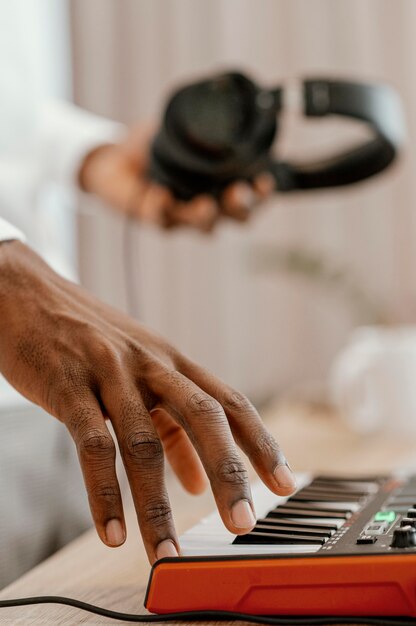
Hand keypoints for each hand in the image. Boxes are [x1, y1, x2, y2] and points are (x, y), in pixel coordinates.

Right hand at [0, 241, 295, 561]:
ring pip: (145, 442)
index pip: (230, 401)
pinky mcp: (69, 386)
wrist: (27, 295)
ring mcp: (111, 373)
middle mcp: (152, 364)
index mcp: (173, 362)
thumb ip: (170, 428)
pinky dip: (104, 493)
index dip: (261, 443)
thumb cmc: (88, 340)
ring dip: (157, 505)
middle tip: (243, 525)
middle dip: (228, 473)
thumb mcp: (137, 375)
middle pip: (204, 417)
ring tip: (166, 553)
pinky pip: (93, 445)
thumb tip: (198, 481)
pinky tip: (111, 533)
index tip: (285, 484)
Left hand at [79, 123, 274, 231]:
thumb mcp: (179, 126)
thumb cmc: (154, 146)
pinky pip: (163, 220)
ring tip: (205, 204)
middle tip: (237, 192)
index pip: (253, 193)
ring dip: (207, 217)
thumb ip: (199, 120)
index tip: (264, 181)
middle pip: (238, 217)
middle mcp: (211, 203)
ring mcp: (185, 215)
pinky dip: (163, 209)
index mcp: (222, 183)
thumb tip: (219, 92)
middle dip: (241, 207)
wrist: (115, 159)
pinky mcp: (157, 219)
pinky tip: (161, 193)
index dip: (263, 193)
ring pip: (205, 228)